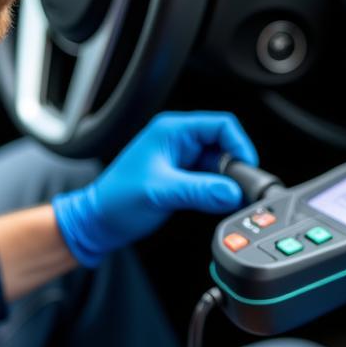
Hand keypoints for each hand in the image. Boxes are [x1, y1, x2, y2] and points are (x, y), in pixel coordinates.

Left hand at [52, 112, 256, 266]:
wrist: (99, 222)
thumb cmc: (116, 199)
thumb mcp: (160, 192)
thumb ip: (198, 191)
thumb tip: (231, 192)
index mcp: (172, 131)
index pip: (220, 125)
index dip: (239, 144)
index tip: (246, 167)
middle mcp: (179, 141)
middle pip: (224, 144)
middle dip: (234, 165)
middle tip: (238, 187)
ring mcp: (181, 159)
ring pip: (219, 163)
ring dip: (226, 180)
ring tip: (226, 197)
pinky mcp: (183, 177)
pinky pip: (210, 179)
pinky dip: (218, 190)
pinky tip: (216, 202)